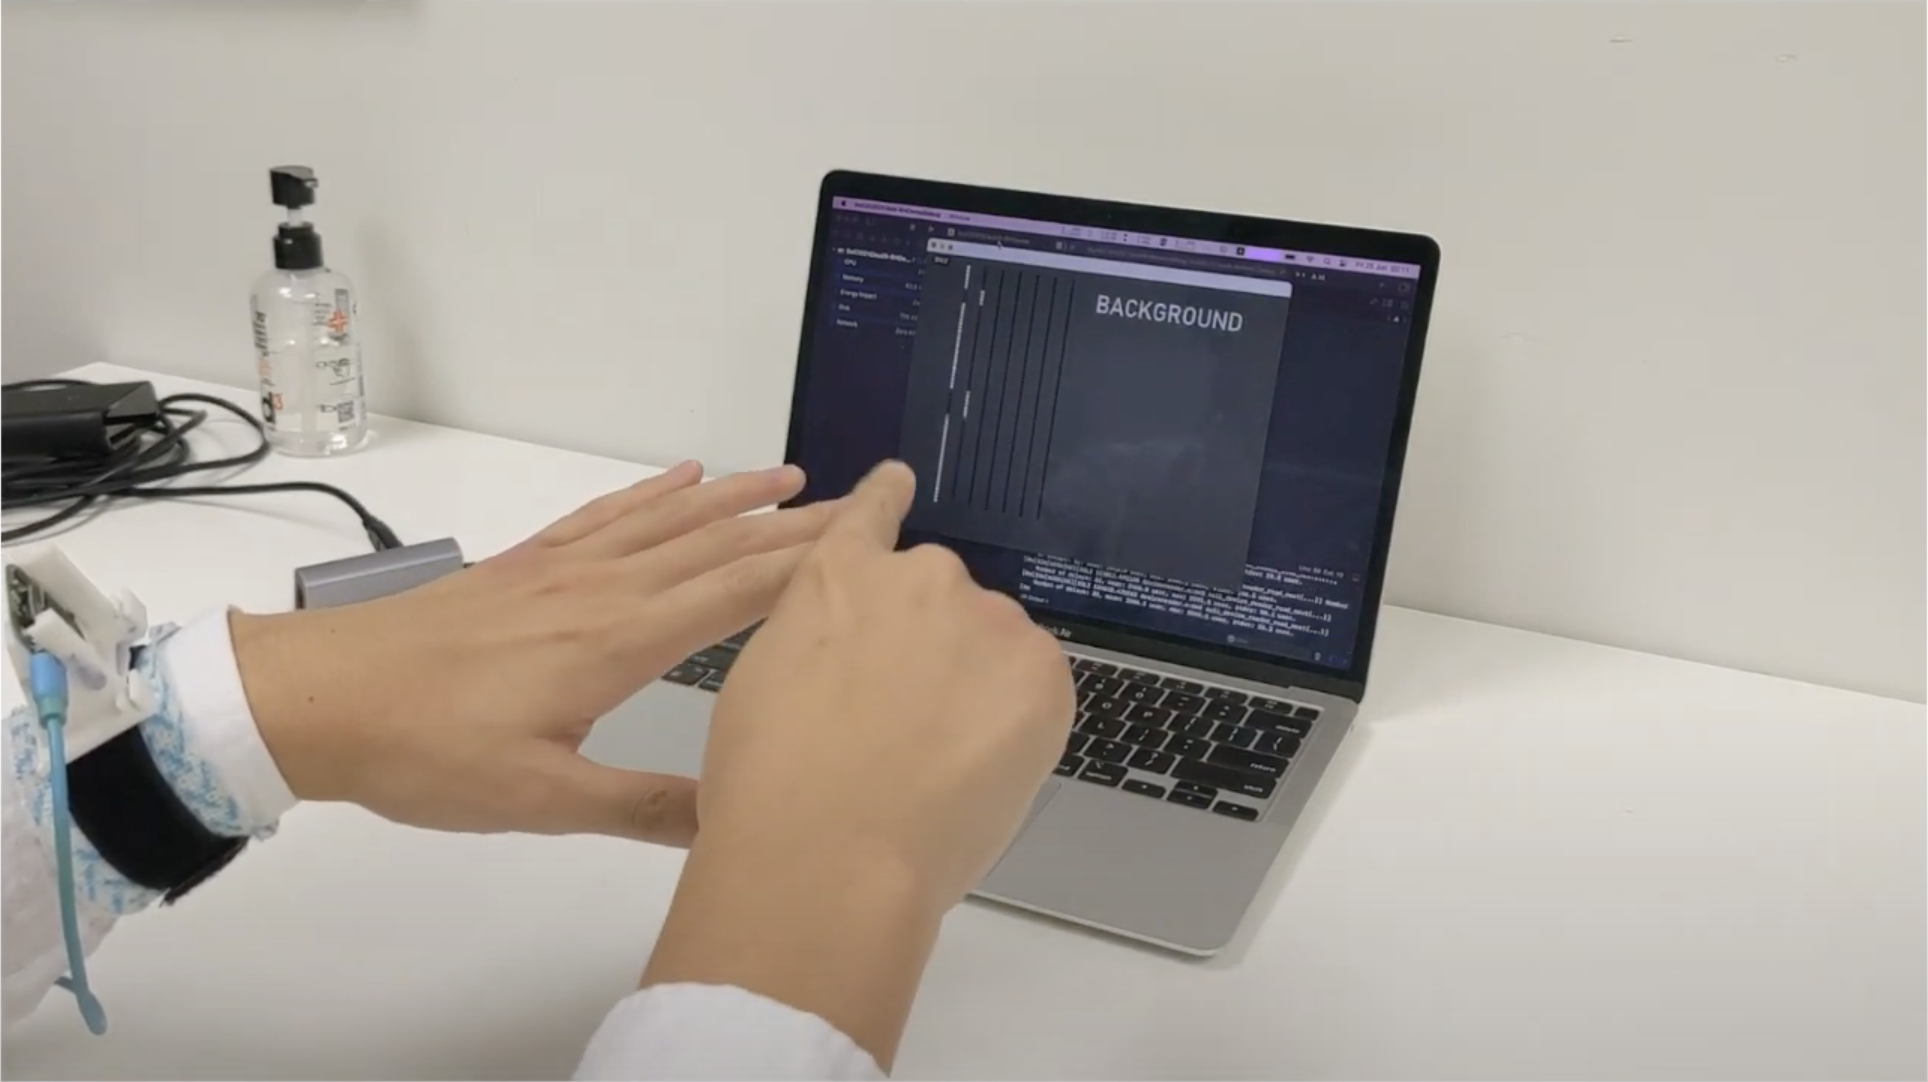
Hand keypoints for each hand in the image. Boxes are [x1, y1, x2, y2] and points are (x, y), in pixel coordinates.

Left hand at [230, 461, 837, 845]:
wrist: (319, 699)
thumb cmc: (425, 750)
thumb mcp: (541, 798)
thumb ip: (641, 805)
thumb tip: (732, 817)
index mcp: (617, 640)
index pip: (736, 591)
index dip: (808, 564)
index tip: (869, 539)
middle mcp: (599, 590)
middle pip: (716, 544)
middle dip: (793, 522)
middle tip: (859, 499)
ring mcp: (560, 570)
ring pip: (668, 521)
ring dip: (734, 497)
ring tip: (790, 476)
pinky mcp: (523, 568)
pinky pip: (604, 516)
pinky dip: (651, 493)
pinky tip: (679, 479)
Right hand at [641, 462, 1074, 1068]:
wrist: (826, 854)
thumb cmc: (769, 788)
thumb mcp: (764, 684)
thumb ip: (820, 642)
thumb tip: (860, 661)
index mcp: (836, 576)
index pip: (871, 514)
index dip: (886, 498)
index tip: (900, 480)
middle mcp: (916, 577)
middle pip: (941, 599)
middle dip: (932, 649)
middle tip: (904, 729)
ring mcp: (983, 620)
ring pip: (992, 645)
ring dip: (975, 685)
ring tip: (934, 763)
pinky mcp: (1039, 670)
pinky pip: (1034, 685)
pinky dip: (1015, 722)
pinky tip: (973, 768)